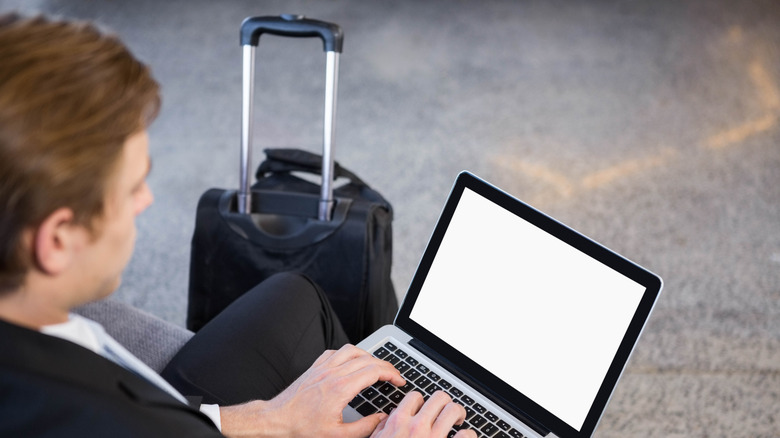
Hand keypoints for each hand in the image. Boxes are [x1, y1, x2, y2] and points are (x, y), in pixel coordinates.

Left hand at [220, 344, 404, 437]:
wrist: (276, 420)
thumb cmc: (302, 428)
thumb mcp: (337, 435)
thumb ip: (364, 427)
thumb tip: (382, 419)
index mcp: (341, 388)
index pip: (374, 371)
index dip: (392, 374)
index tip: (399, 381)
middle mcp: (333, 373)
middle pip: (367, 358)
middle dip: (385, 365)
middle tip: (394, 376)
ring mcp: (323, 367)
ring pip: (352, 350)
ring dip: (369, 356)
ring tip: (376, 367)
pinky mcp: (315, 367)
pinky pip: (336, 352)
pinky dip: (349, 354)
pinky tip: (352, 363)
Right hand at [370, 390, 476, 437]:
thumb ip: (383, 430)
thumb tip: (388, 419)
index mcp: (399, 423)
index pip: (415, 397)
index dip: (422, 402)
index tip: (425, 408)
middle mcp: (418, 427)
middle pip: (439, 398)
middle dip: (445, 403)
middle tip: (447, 412)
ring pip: (454, 410)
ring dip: (458, 414)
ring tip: (459, 422)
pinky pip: (466, 435)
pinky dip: (469, 435)